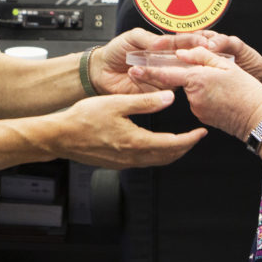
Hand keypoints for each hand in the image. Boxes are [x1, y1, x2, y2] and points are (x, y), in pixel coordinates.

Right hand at [51, 90, 207, 167]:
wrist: (60, 137)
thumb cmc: (83, 118)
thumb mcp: (117, 103)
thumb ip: (145, 101)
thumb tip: (169, 98)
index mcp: (136, 142)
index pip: (172, 144)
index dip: (190, 139)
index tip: (201, 132)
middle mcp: (132, 157)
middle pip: (168, 157)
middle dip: (184, 147)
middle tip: (195, 137)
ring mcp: (124, 162)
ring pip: (156, 161)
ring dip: (171, 152)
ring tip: (180, 140)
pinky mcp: (116, 163)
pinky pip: (144, 161)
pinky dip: (156, 154)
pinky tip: (154, 143)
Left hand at [90, 27, 217, 93]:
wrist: (101, 69)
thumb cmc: (117, 50)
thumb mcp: (132, 37)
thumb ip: (148, 38)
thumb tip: (162, 43)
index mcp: (164, 47)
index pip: (183, 44)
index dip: (194, 42)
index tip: (202, 41)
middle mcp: (166, 63)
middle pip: (184, 63)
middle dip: (184, 60)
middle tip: (175, 57)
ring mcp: (161, 78)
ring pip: (172, 78)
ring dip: (158, 71)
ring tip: (138, 65)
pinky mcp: (153, 92)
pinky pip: (158, 89)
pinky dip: (146, 80)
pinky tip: (133, 73)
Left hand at [130, 47, 261, 140]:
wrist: (258, 119)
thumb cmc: (246, 90)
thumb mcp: (227, 65)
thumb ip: (201, 56)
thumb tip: (181, 53)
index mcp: (197, 78)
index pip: (166, 73)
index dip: (149, 71)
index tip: (134, 68)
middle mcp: (193, 95)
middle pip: (180, 80)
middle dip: (184, 75)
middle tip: (200, 73)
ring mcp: (196, 108)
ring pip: (190, 90)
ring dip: (199, 85)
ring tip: (222, 86)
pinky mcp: (201, 116)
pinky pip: (197, 101)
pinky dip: (204, 95)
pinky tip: (221, 96)